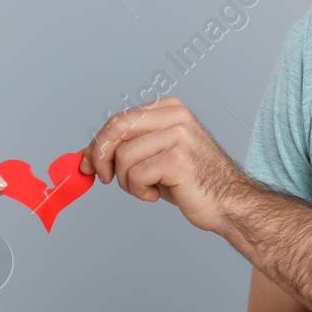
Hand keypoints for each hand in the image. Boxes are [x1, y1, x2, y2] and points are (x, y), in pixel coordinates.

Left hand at [78, 96, 251, 233]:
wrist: (228, 202)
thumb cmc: (191, 181)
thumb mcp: (153, 157)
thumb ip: (123, 150)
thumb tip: (84, 155)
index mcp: (169, 109)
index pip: (119, 119)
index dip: (97, 143)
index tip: (87, 163)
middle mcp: (175, 116)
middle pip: (116, 128)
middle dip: (100, 156)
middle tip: (104, 178)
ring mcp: (178, 136)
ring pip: (123, 156)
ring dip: (127, 181)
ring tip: (147, 187)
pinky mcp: (178, 159)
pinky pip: (136, 175)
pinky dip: (139, 191)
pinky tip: (157, 193)